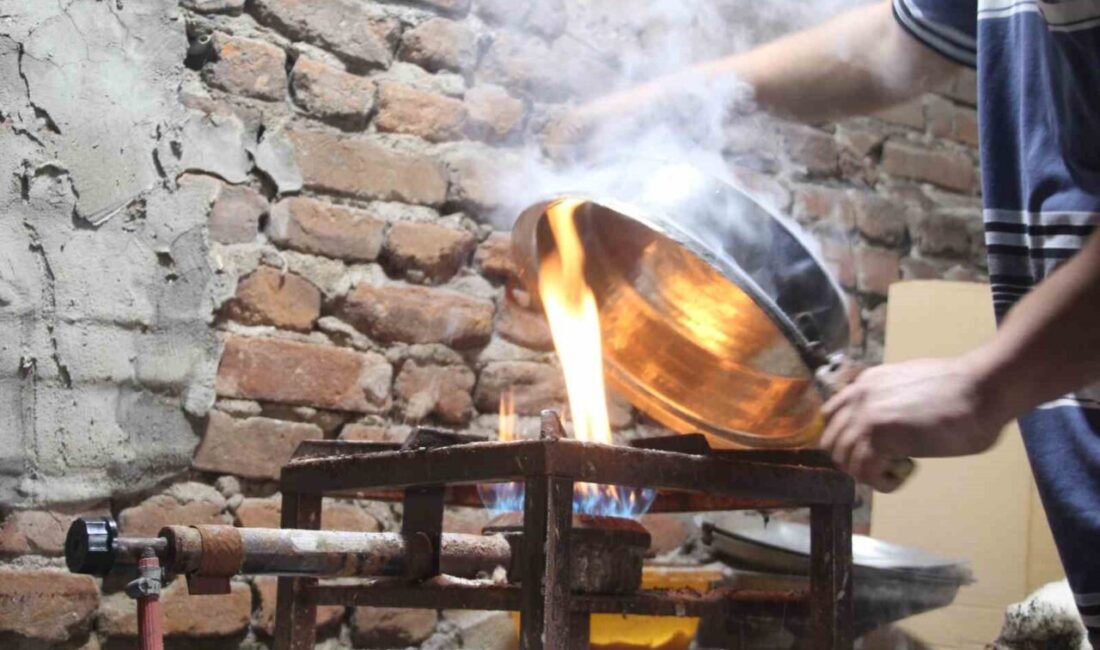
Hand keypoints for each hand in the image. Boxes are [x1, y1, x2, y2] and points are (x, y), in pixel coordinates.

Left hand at [819, 356, 1006, 491]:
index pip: (831, 415)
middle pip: (831, 440)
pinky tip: (901, 476)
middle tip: (881, 465)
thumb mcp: (912, 389)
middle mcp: (860, 396)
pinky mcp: (880, 437)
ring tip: (895, 471)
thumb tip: (892, 428)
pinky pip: (864, 472)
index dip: (846, 439)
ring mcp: (866, 416)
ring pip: (844, 459)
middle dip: (852, 459)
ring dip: (867, 472)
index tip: (867, 450)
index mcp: (867, 382)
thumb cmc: (962, 392)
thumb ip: (893, 404)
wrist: (981, 389)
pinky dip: (881, 483)